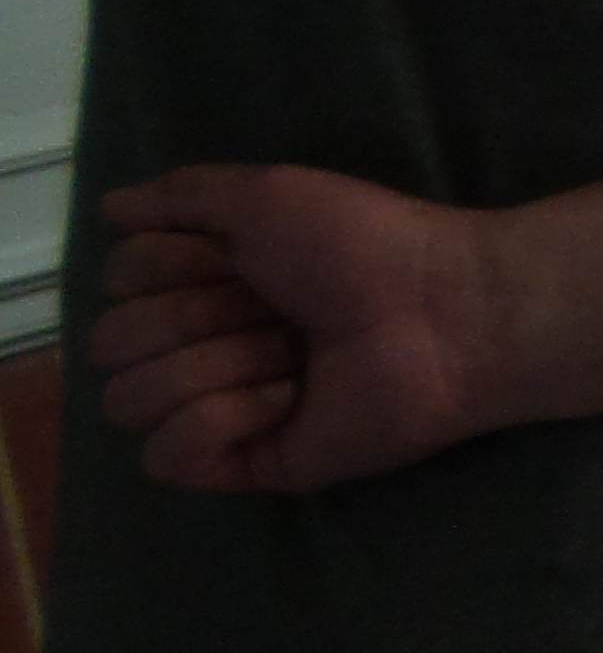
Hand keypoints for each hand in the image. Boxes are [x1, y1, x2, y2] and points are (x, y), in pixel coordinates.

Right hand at [89, 166, 493, 491]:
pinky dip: (216, 421)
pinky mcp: (249, 460)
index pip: (117, 284)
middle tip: (274, 309)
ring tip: (290, 355)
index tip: (236, 256)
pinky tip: (284, 400)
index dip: (166, 266)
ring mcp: (223, 406)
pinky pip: (166, 458)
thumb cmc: (363, 244)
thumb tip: (111, 206)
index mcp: (206, 281)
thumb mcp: (267, 192)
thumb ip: (181, 195)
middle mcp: (204, 342)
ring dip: (210, 366)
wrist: (441, 314)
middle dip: (190, 318)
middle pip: (111, 344)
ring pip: (129, 401)